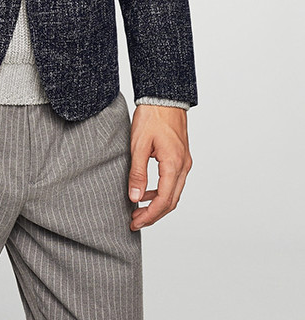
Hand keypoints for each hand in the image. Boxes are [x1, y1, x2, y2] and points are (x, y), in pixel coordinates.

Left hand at [127, 104, 192, 230]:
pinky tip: (147, 191)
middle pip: (171, 201)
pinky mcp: (181, 157)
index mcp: (174, 165)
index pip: (164, 201)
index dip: (149, 215)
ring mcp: (184, 162)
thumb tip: (135, 198)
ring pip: (174, 193)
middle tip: (135, 221)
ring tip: (139, 210)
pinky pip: (173, 182)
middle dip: (154, 215)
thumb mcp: (139, 145)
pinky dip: (161, 192)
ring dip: (158, 204)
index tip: (135, 222)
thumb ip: (137, 173)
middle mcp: (183, 166)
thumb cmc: (152, 117)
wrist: (164, 97)